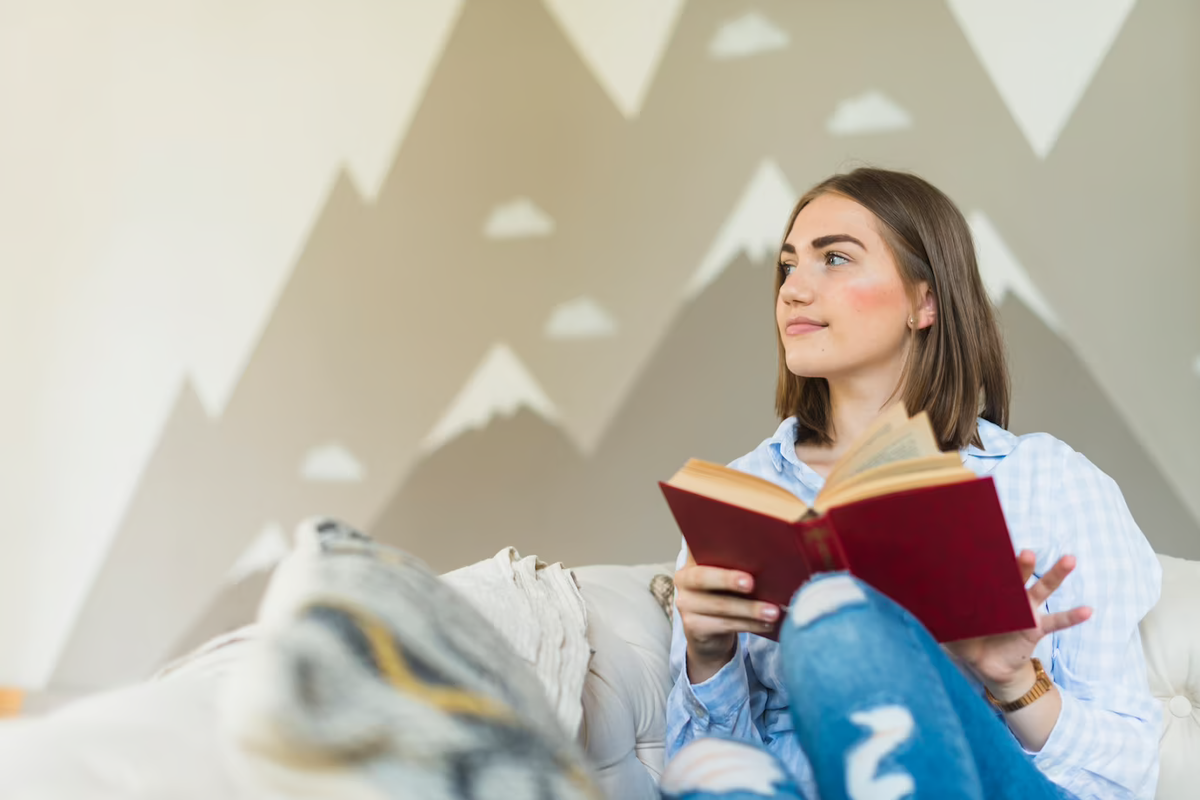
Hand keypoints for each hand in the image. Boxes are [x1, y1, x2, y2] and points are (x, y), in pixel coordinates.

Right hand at [674, 551, 779, 682]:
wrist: (708, 633)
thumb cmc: (724, 596)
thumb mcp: (726, 577)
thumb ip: (737, 564)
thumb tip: (772, 557)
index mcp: (692, 560)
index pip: (699, 545)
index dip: (715, 545)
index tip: (737, 548)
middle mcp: (683, 579)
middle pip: (703, 577)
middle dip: (728, 579)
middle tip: (751, 583)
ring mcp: (685, 604)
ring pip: (719, 605)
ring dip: (749, 609)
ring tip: (773, 612)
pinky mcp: (692, 627)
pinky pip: (724, 625)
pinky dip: (748, 625)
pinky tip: (766, 624)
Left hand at [945, 551, 1091, 699]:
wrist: (988, 668)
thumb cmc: (968, 641)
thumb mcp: (949, 628)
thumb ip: (936, 617)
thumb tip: (911, 607)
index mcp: (988, 591)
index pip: (990, 570)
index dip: (991, 558)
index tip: (991, 540)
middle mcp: (1009, 596)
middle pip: (1018, 575)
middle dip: (1022, 563)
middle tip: (1026, 552)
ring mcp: (1027, 610)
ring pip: (1044, 589)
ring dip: (1056, 575)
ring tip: (1069, 560)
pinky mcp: (1037, 629)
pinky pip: (1058, 622)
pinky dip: (1073, 616)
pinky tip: (1088, 610)